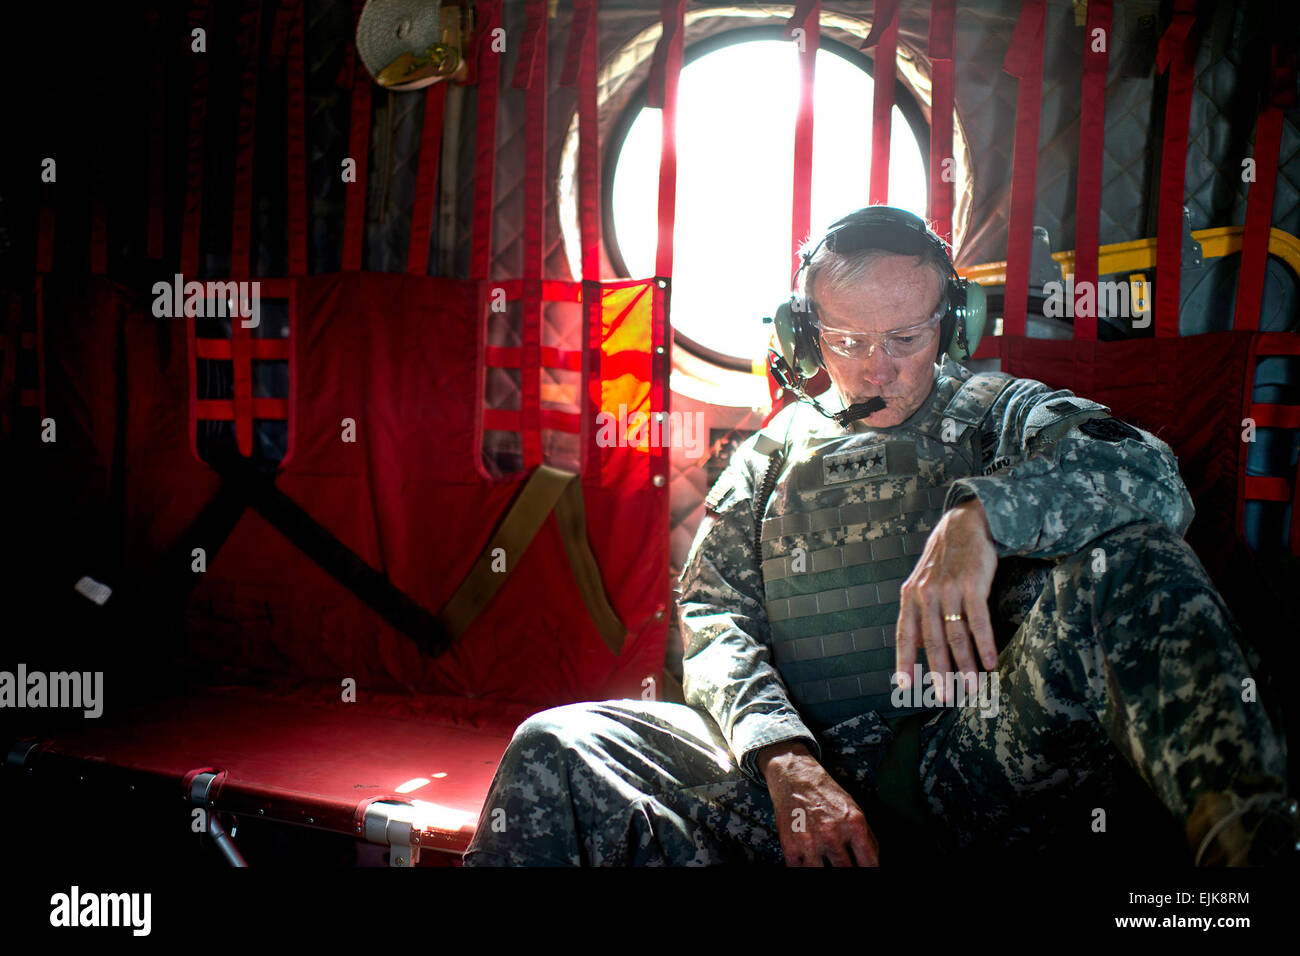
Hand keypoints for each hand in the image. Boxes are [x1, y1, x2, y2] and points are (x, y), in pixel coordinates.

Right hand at [757, 742, 878, 865]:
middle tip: (843, 865)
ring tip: (826, 862)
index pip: (869, 863)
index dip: (870, 871)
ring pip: (822, 874)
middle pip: (846, 871)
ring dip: (825, 870)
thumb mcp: (855, 810)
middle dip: (847, 871)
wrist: (795, 777)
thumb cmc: (827, 794)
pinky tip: (810, 862)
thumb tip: (873, 862)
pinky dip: (805, 869)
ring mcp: (810, 841)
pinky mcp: (790, 846)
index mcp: (853, 824)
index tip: (866, 871)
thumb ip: (867, 838)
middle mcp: (832, 834)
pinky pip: (799, 871)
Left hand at [895, 498, 998, 701]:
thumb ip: (918, 614)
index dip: (904, 661)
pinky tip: (990, 662)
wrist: (964, 525)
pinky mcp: (973, 584)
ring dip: (966, 665)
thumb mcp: (922, 583)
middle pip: (933, 642)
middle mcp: (926, 594)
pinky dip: (985, 644)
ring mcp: (949, 589)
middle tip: (945, 697)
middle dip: (939, 673)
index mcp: (910, 596)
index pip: (904, 635)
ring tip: (973, 687)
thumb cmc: (944, 560)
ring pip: (956, 635)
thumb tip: (918, 647)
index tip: (905, 686)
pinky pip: (979, 621)